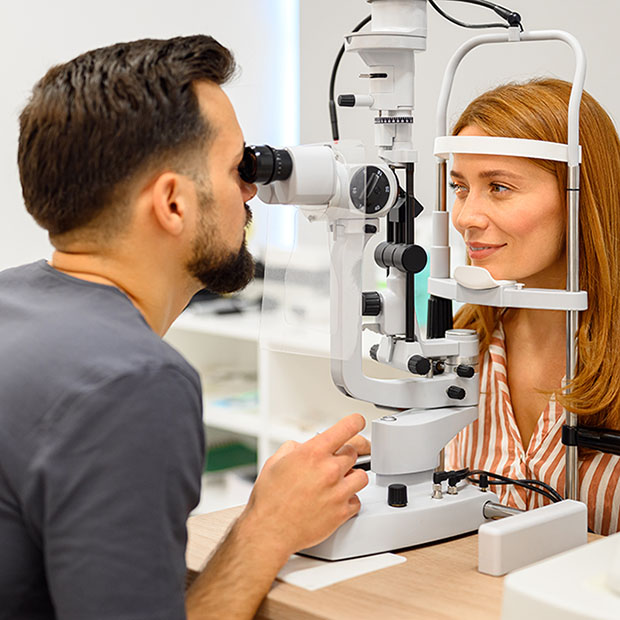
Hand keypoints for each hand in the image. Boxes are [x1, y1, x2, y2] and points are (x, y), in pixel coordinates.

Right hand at [239, 413, 368, 559]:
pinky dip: (349, 500)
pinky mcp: (342, 512)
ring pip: (361, 476)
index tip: (358, 422)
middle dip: (344, 455)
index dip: (355, 422)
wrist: (270, 531)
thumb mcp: (275, 462)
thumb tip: (303, 446)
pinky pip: (357, 500)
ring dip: (351, 477)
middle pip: (354, 452)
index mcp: (313, 453)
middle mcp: (329, 470)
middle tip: (332, 464)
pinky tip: (335, 500)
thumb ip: (293, 448)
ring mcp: (338, 492)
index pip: (346, 428)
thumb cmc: (269, 499)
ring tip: (337, 482)